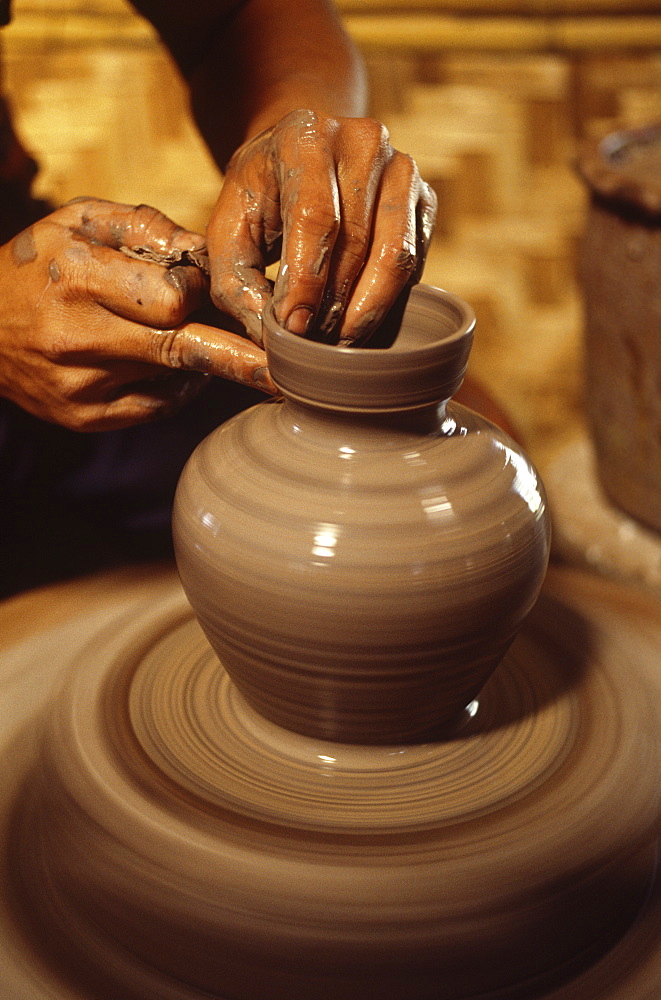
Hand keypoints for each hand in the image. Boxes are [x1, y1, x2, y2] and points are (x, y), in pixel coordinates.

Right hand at [0, 198, 275, 431]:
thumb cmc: (39, 264)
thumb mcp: (81, 220)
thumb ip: (147, 227)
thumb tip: (206, 256)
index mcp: (78, 279)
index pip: (173, 298)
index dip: (199, 291)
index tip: (201, 285)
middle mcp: (78, 339)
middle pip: (184, 350)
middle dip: (242, 354)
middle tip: (289, 365)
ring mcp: (82, 387)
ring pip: (176, 380)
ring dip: (201, 359)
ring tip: (190, 336)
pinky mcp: (87, 419)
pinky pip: (159, 407)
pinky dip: (178, 386)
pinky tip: (167, 364)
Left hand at [206, 109, 436, 345]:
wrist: (298, 158)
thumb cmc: (259, 199)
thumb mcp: (227, 233)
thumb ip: (236, 285)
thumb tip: (272, 336)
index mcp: (305, 138)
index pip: (315, 219)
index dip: (306, 282)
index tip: (294, 328)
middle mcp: (362, 142)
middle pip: (359, 242)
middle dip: (336, 306)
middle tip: (315, 345)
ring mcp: (401, 167)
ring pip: (397, 256)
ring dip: (368, 310)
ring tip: (340, 342)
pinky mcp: (424, 197)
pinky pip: (415, 261)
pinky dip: (390, 298)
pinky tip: (361, 318)